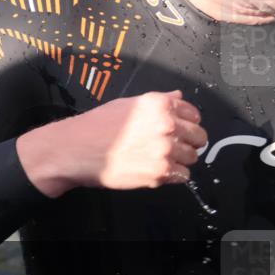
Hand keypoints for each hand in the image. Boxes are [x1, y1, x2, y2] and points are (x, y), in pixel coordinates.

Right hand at [18, 90, 207, 197]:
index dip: (187, 123)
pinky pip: (182, 177)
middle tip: (169, 146)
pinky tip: (152, 170)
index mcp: (159, 105)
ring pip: (192, 158)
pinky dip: (171, 176)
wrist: (75, 150)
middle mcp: (166, 125)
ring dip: (179, 160)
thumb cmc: (95, 126)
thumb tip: (178, 97)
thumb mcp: (126, 104)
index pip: (194, 114)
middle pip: (199, 137)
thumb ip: (157, 102)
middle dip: (187, 142)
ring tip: (157, 159)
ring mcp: (164, 151)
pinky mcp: (159, 173)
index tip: (179, 129)